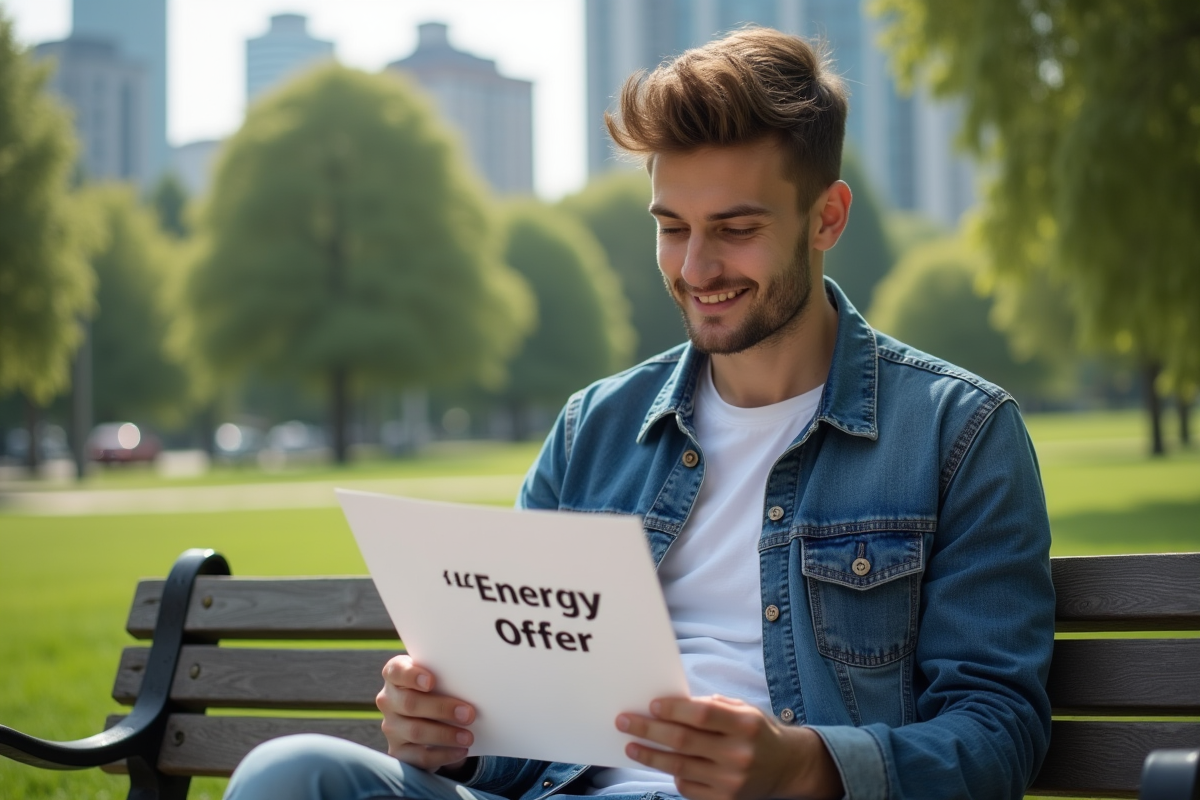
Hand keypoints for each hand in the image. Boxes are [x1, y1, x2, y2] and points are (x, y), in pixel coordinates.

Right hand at [376, 654, 475, 771]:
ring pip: (415, 731)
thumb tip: (473, 683)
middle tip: (469, 714)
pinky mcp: (398, 751)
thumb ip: (447, 677)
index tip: (431, 681)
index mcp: (395, 675)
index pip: (396, 671)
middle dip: (442, 709)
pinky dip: (443, 754)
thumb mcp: (440, 679)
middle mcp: (388, 700)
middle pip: (410, 703)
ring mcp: (391, 727)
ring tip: (468, 737)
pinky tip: (460, 751)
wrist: (433, 718)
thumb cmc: (439, 689)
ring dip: (445, 734)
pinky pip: (419, 756)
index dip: (411, 675)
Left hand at [617, 695, 842, 799]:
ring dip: (650, 756)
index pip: (701, 715)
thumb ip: (711, 707)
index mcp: (744, 725)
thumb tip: (671, 706)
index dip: (674, 710)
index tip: (650, 705)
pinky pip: (688, 787)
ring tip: (631, 747)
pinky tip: (661, 764)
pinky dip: (672, 775)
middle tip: (625, 722)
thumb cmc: (757, 732)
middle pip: (683, 741)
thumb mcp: (743, 710)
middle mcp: (738, 754)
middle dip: (649, 730)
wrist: (787, 766)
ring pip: (680, 767)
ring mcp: (731, 781)